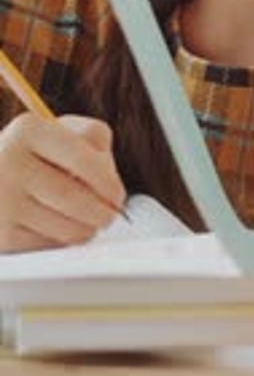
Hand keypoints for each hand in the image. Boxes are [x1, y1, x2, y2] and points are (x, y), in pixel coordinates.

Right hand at [0, 114, 125, 251]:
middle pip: (75, 197)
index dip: (108, 182)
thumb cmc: (36, 154)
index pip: (81, 159)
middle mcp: (9, 162)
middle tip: (110, 216)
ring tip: (87, 221)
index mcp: (29, 130)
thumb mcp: (59, 132)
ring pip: (66, 227)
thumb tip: (111, 182)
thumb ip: (92, 140)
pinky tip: (56, 227)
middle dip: (103, 212)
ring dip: (86, 230)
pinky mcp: (1, 236)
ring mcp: (2, 200)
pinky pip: (48, 246)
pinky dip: (61, 241)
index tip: (118, 195)